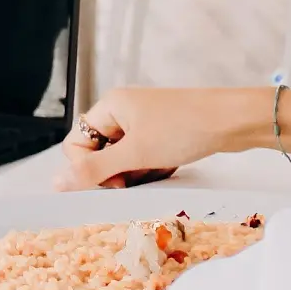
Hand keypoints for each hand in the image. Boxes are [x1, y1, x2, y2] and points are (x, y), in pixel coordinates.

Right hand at [55, 88, 252, 191]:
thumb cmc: (184, 128)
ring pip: (124, 159)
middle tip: (138, 179)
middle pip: (100, 153)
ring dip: (137, 172)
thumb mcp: (135, 154)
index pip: (77, 144)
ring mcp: (144, 120)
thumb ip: (94, 170)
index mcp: (110, 106)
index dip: (88, 169)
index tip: (115, 184)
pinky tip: (170, 167)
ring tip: (160, 169)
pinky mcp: (162, 131)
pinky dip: (153, 168)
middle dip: (116, 172)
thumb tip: (56, 183)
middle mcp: (123, 110)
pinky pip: (144, 157)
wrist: (234, 120)